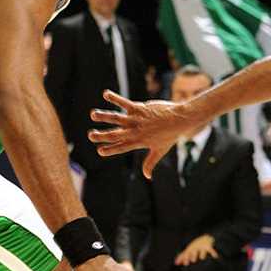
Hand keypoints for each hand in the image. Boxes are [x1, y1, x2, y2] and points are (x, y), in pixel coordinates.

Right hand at [88, 91, 205, 173]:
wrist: (180, 119)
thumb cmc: (171, 135)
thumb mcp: (160, 150)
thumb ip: (150, 163)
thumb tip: (147, 176)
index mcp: (139, 142)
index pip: (121, 147)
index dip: (110, 149)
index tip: (99, 150)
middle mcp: (136, 132)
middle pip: (115, 134)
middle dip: (102, 135)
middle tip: (90, 135)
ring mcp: (137, 120)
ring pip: (117, 119)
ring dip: (104, 116)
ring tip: (93, 114)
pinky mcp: (140, 108)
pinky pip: (125, 103)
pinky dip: (115, 98)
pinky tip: (106, 94)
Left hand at [175, 234, 218, 265]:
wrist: (205, 237)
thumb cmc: (195, 247)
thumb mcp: (188, 250)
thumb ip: (182, 257)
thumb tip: (175, 263)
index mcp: (190, 249)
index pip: (187, 254)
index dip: (186, 259)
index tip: (186, 264)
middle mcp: (196, 248)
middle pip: (194, 252)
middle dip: (193, 256)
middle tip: (193, 260)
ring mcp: (202, 247)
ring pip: (202, 251)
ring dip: (202, 254)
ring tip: (202, 257)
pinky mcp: (209, 247)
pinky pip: (211, 250)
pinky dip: (213, 253)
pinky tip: (215, 256)